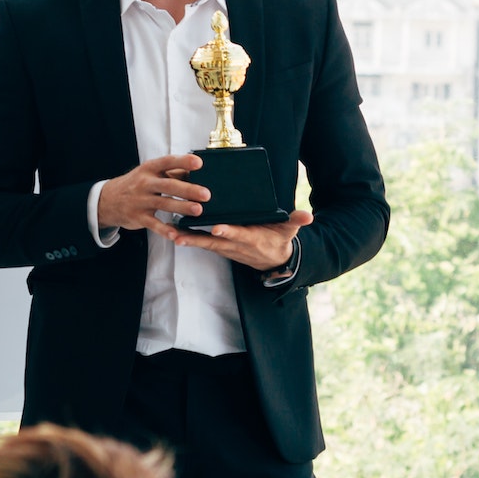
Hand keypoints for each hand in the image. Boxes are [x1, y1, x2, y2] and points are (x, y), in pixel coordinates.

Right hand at [97, 154, 209, 239]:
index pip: (167, 162)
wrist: (108, 200)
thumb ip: (172, 172)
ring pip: (164, 204)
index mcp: (149, 169)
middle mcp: (145, 183)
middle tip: (206, 194)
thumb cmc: (137, 184)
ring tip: (198, 210)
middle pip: (169, 185)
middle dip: (188, 190)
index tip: (198, 163)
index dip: (183, 162)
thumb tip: (197, 172)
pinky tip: (176, 234)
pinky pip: (154, 224)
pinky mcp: (139, 217)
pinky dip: (165, 230)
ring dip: (182, 207)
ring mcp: (141, 201)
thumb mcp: (149, 173)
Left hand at [174, 209, 312, 272]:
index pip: (238, 235)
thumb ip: (295, 222)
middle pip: (213, 242)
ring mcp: (226, 247)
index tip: (216, 228)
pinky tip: (173, 230)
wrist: (273, 261)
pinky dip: (189, 237)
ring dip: (187, 239)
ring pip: (204, 244)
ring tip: (170, 234)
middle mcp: (235, 244)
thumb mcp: (289, 231)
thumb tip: (308, 216)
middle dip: (196, 239)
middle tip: (178, 236)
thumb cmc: (279, 240)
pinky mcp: (220, 246)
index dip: (228, 232)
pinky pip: (203, 242)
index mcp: (251, 238)